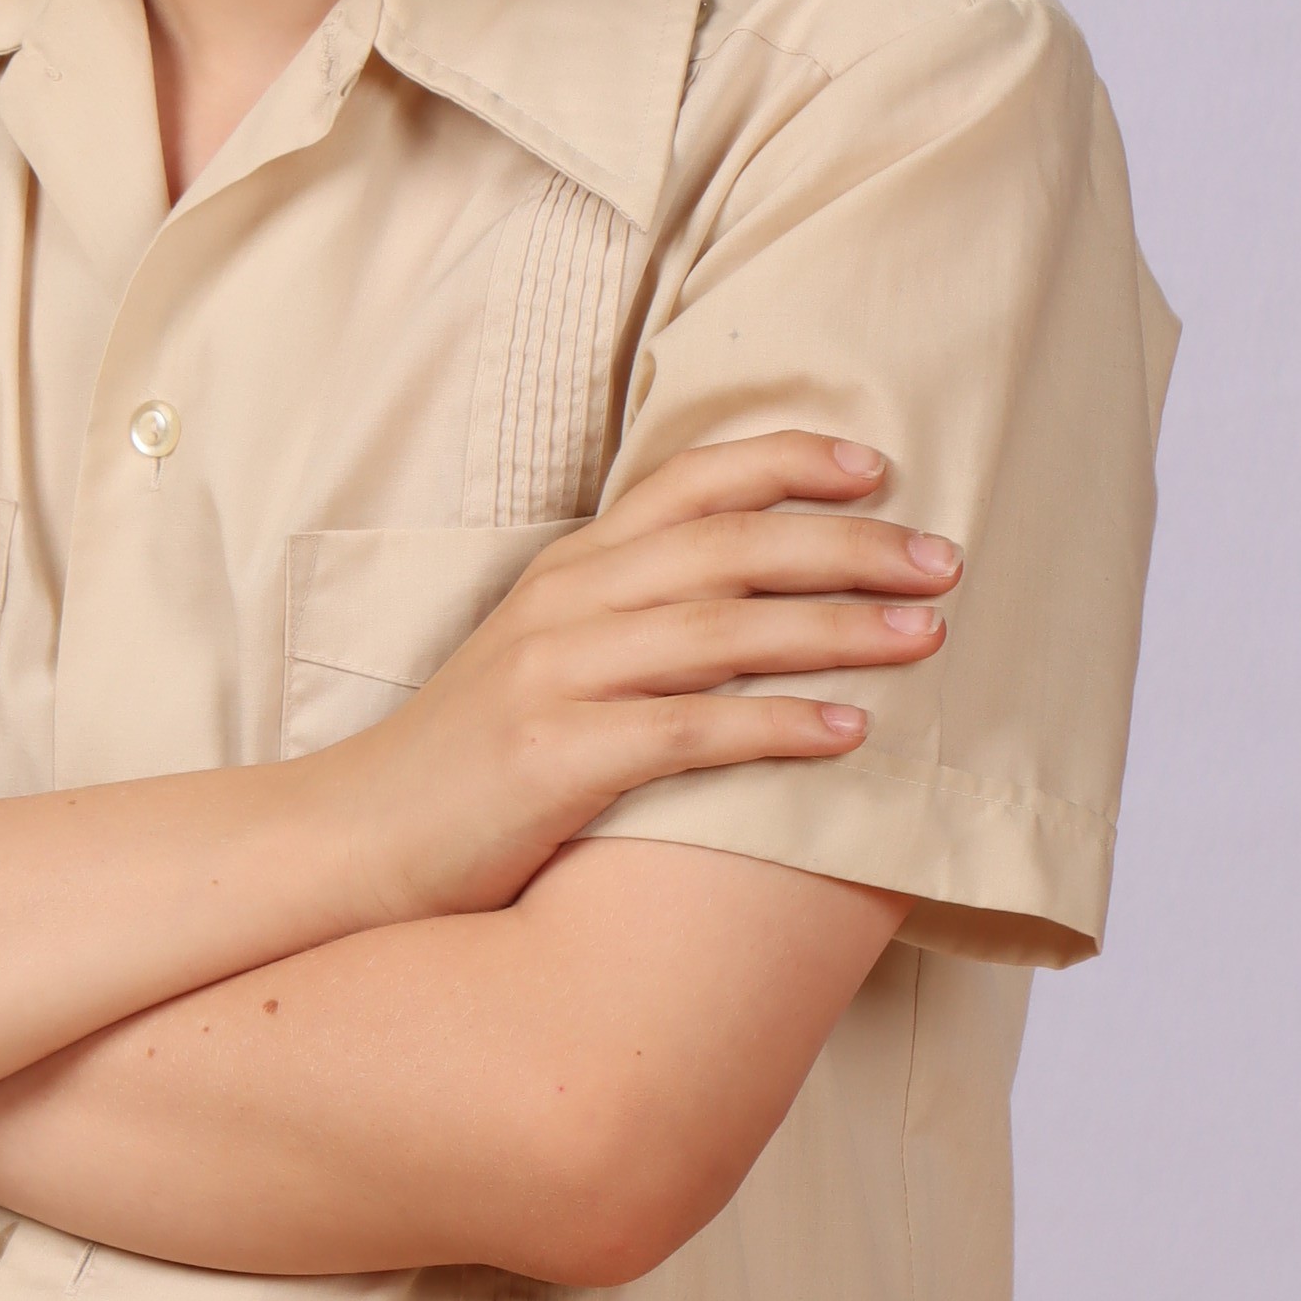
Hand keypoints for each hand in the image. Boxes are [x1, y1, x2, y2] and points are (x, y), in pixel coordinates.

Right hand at [324, 432, 955, 921]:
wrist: (354, 838)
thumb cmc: (467, 761)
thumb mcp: (542, 661)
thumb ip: (629, 620)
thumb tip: (752, 609)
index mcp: (568, 569)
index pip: (690, 481)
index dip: (788, 461)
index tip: (877, 465)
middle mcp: (565, 603)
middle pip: (731, 544)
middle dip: (851, 546)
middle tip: (946, 560)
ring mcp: (555, 676)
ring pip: (724, 627)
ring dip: (839, 627)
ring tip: (928, 637)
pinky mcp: (554, 756)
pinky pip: (690, 729)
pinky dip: (778, 725)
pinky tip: (850, 732)